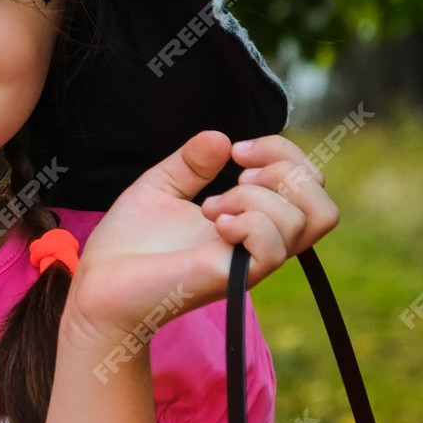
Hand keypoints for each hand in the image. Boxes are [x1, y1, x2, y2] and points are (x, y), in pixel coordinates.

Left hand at [62, 130, 339, 344]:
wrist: (98, 285)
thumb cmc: (128, 245)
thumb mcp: (161, 187)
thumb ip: (192, 163)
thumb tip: (221, 138)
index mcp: (252, 222)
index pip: (308, 186)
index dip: (283, 154)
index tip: (235, 149)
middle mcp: (260, 245)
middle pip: (324, 207)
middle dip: (287, 170)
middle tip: (237, 172)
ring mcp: (249, 264)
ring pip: (304, 222)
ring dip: (256, 197)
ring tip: (210, 207)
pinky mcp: (231, 277)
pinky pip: (274, 247)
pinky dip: (249, 222)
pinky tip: (213, 221)